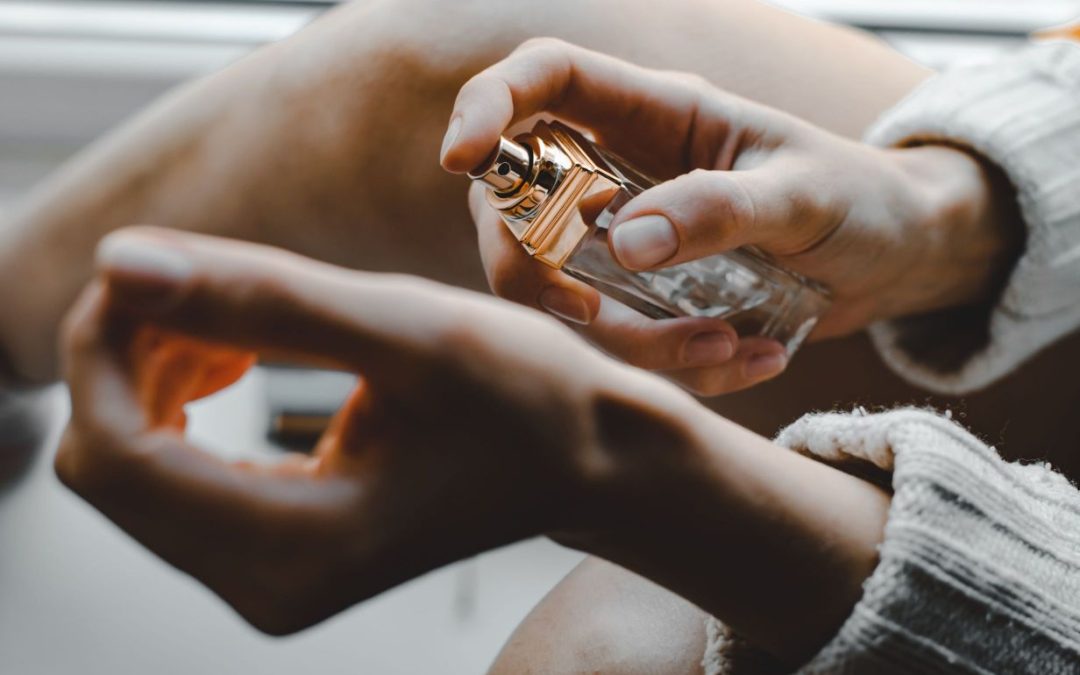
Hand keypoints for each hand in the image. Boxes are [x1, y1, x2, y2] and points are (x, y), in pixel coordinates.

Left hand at [54, 227, 691, 633]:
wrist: (585, 456)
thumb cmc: (528, 398)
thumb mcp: (409, 331)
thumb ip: (263, 299)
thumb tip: (119, 263)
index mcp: (297, 549)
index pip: (116, 454)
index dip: (103, 347)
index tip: (145, 267)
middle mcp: (268, 586)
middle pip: (111, 464)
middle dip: (128, 356)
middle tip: (203, 280)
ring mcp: (268, 577)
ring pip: (134, 466)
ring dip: (156, 371)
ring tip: (234, 316)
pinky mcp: (276, 551)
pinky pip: (176, 476)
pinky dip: (184, 400)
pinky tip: (238, 352)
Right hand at [442, 39, 1020, 395]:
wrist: (900, 256)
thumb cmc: (862, 200)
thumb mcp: (806, 195)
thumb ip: (721, 209)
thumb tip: (624, 243)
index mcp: (656, 115)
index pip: (546, 78)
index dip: (489, 105)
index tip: (461, 158)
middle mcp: (623, 171)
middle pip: (515, 202)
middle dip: (533, 269)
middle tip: (592, 316)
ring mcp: (627, 237)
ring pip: (558, 288)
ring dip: (621, 339)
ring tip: (723, 350)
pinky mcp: (645, 296)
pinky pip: (615, 339)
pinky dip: (666, 366)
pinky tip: (743, 359)